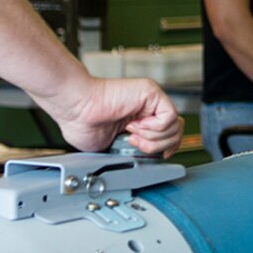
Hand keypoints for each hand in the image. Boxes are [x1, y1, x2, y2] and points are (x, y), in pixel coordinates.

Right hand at [45, 76, 182, 156]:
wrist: (76, 111)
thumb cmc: (83, 124)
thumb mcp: (113, 147)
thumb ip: (134, 151)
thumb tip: (149, 160)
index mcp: (140, 120)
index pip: (170, 135)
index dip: (166, 149)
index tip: (155, 157)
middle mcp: (147, 109)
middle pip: (176, 132)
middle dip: (158, 146)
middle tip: (135, 144)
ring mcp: (150, 100)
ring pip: (174, 127)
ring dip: (152, 138)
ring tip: (132, 134)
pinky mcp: (151, 92)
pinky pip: (169, 116)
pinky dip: (153, 128)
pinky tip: (135, 125)